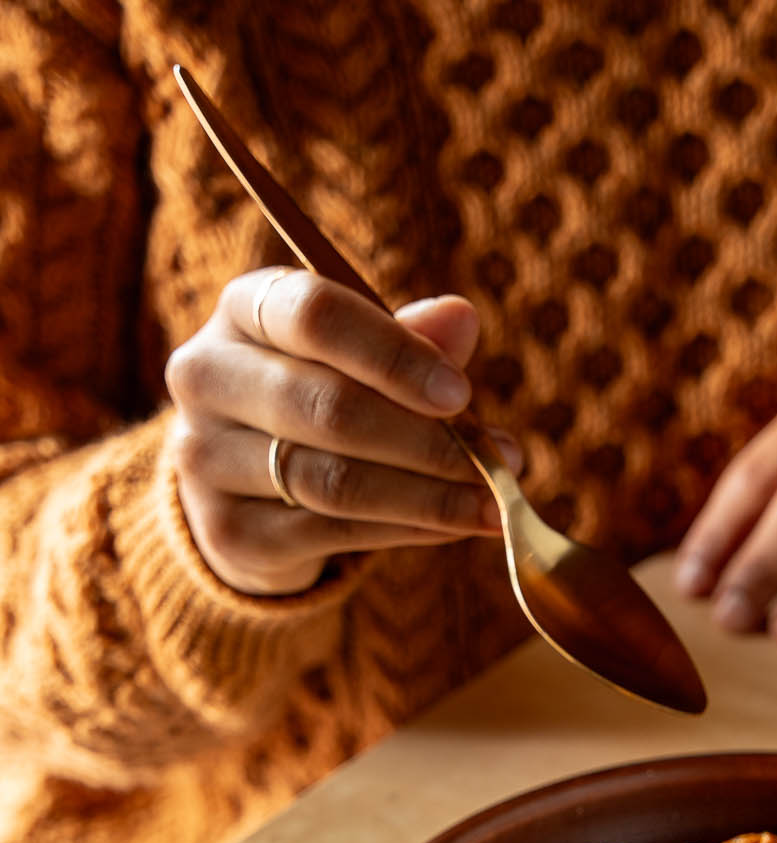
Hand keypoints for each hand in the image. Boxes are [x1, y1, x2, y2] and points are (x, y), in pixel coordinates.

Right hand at [166, 269, 512, 594]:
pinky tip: (455, 525)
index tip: (462, 393)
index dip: (394, 355)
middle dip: (428, 440)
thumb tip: (461, 319)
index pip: (315, 314)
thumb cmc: (321, 396)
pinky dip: (407, 530)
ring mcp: (206, 458)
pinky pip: (332, 533)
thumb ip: (408, 339)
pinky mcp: (227, 531)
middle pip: (327, 408)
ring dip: (429, 495)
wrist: (247, 486)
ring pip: (333, 481)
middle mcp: (206, 376)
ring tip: (493, 502)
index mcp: (244, 308)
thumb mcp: (362, 356)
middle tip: (504, 460)